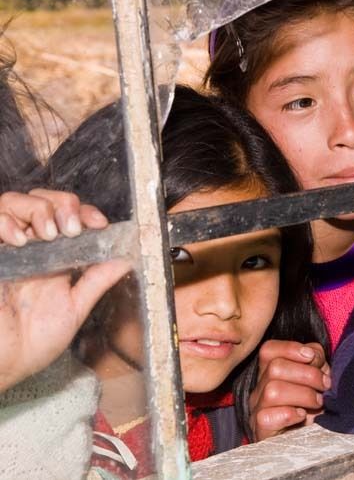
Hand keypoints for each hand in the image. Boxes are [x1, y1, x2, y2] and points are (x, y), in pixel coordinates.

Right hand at [0, 189, 129, 392]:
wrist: (1, 366)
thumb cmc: (30, 344)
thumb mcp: (74, 309)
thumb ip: (97, 281)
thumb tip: (127, 259)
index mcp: (52, 258)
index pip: (69, 217)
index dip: (85, 212)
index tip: (99, 223)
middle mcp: (28, 248)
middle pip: (42, 200)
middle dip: (62, 204)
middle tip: (72, 228)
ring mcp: (5, 249)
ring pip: (15, 201)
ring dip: (37, 209)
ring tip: (48, 233)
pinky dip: (5, 222)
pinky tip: (19, 240)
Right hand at [248, 340, 330, 440]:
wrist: (311, 442)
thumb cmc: (315, 408)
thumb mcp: (319, 379)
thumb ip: (315, 360)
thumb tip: (311, 354)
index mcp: (271, 372)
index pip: (269, 350)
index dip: (292, 348)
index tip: (313, 358)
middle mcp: (260, 389)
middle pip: (275, 368)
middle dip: (307, 375)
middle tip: (324, 387)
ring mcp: (258, 409)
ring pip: (272, 390)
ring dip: (303, 394)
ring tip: (317, 403)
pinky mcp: (261, 430)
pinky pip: (268, 416)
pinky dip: (290, 414)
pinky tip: (302, 416)